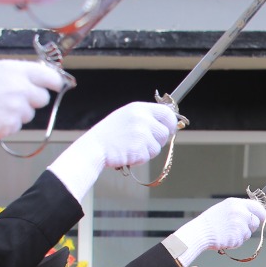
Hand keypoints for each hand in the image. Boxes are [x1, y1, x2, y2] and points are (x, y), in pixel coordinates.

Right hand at [0, 61, 65, 140]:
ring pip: (30, 113)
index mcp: (13, 69)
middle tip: (17, 99)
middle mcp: (20, 87)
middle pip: (43, 97)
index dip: (55, 82)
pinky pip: (18, 125)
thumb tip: (33, 76)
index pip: (49, 75)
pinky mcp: (14, 123)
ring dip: (19, 113)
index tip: (56, 84)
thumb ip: (14, 73)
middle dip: (34, 100)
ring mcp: (18, 106)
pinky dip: (9, 124)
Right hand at [46, 102, 178, 200]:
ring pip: (158, 147)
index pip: (166, 112)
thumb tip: (165, 124)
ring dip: (148, 150)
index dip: (171, 122)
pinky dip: (140, 158)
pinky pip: (148, 156)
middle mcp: (142, 118)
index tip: (170, 128)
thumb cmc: (109, 134)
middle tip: (146, 142)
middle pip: (165, 132)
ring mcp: (141, 133)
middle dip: (159, 140)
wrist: (95, 147)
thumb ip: (145, 117)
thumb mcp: (127, 116)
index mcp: (139, 108)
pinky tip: (128, 152)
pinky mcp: (140, 148)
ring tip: (131, 146)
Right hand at [171, 197, 265, 265]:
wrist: (200, 232)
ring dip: (241, 235)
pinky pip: (241, 241)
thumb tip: (254, 214)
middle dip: (250, 226)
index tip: (263, 217)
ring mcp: (240, 224)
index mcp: (236, 203)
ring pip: (249, 232)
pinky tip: (225, 237)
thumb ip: (239, 210)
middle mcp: (240, 212)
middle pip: (256, 221)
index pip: (257, 207)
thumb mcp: (225, 209)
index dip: (261, 213)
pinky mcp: (238, 236)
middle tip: (238, 228)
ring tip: (227, 232)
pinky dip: (235, 241)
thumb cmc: (210, 222)